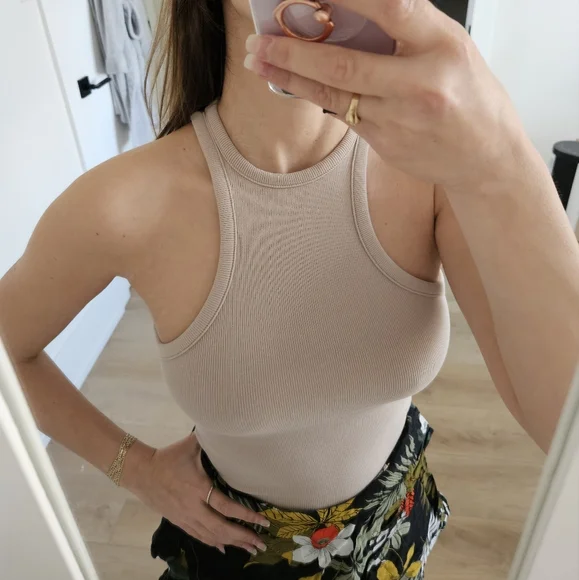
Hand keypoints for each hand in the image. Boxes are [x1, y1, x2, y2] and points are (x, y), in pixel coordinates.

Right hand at [123, 434, 268, 554]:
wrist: (141, 472)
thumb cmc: (168, 456)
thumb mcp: (190, 445)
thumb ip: (210, 439)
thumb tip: (229, 425)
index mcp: (199, 488)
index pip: (226, 507)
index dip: (246, 516)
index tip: (263, 521)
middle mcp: (193, 507)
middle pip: (221, 528)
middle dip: (243, 537)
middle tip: (261, 544)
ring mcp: (185, 517)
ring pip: (211, 536)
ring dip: (232, 543)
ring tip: (250, 548)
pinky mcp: (179, 521)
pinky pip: (199, 536)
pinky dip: (214, 543)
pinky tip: (224, 547)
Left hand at [244, 0, 529, 190]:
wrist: (484, 157)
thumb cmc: (471, 96)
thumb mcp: (451, 47)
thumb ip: (407, 29)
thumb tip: (352, 8)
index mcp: (442, 46)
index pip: (387, 7)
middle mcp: (419, 84)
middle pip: (344, 63)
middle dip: (294, 51)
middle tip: (261, 40)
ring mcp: (398, 118)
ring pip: (333, 94)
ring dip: (291, 77)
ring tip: (260, 61)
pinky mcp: (384, 142)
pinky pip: (342, 114)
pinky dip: (315, 95)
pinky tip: (292, 83)